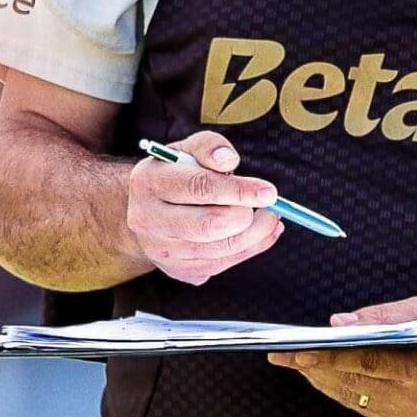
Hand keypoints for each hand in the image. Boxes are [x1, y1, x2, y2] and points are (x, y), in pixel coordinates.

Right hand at [125, 130, 281, 284]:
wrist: (146, 208)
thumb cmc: (176, 173)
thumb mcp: (188, 149)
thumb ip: (210, 146)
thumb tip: (229, 161)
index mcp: (150, 182)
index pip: (199, 188)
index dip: (239, 190)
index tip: (269, 192)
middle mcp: (149, 220)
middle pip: (209, 225)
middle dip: (247, 215)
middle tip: (268, 203)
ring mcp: (161, 250)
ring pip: (220, 249)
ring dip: (256, 233)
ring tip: (270, 215)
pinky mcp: (177, 270)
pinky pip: (222, 264)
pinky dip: (250, 248)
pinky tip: (260, 231)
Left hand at [268, 296, 416, 416]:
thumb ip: (384, 317)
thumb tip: (341, 322)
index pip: (358, 361)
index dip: (320, 357)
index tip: (289, 350)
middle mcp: (413, 399)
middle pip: (349, 383)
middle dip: (313, 368)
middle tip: (284, 354)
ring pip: (353, 398)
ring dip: (325, 381)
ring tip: (302, 364)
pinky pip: (367, 407)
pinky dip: (346, 390)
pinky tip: (332, 378)